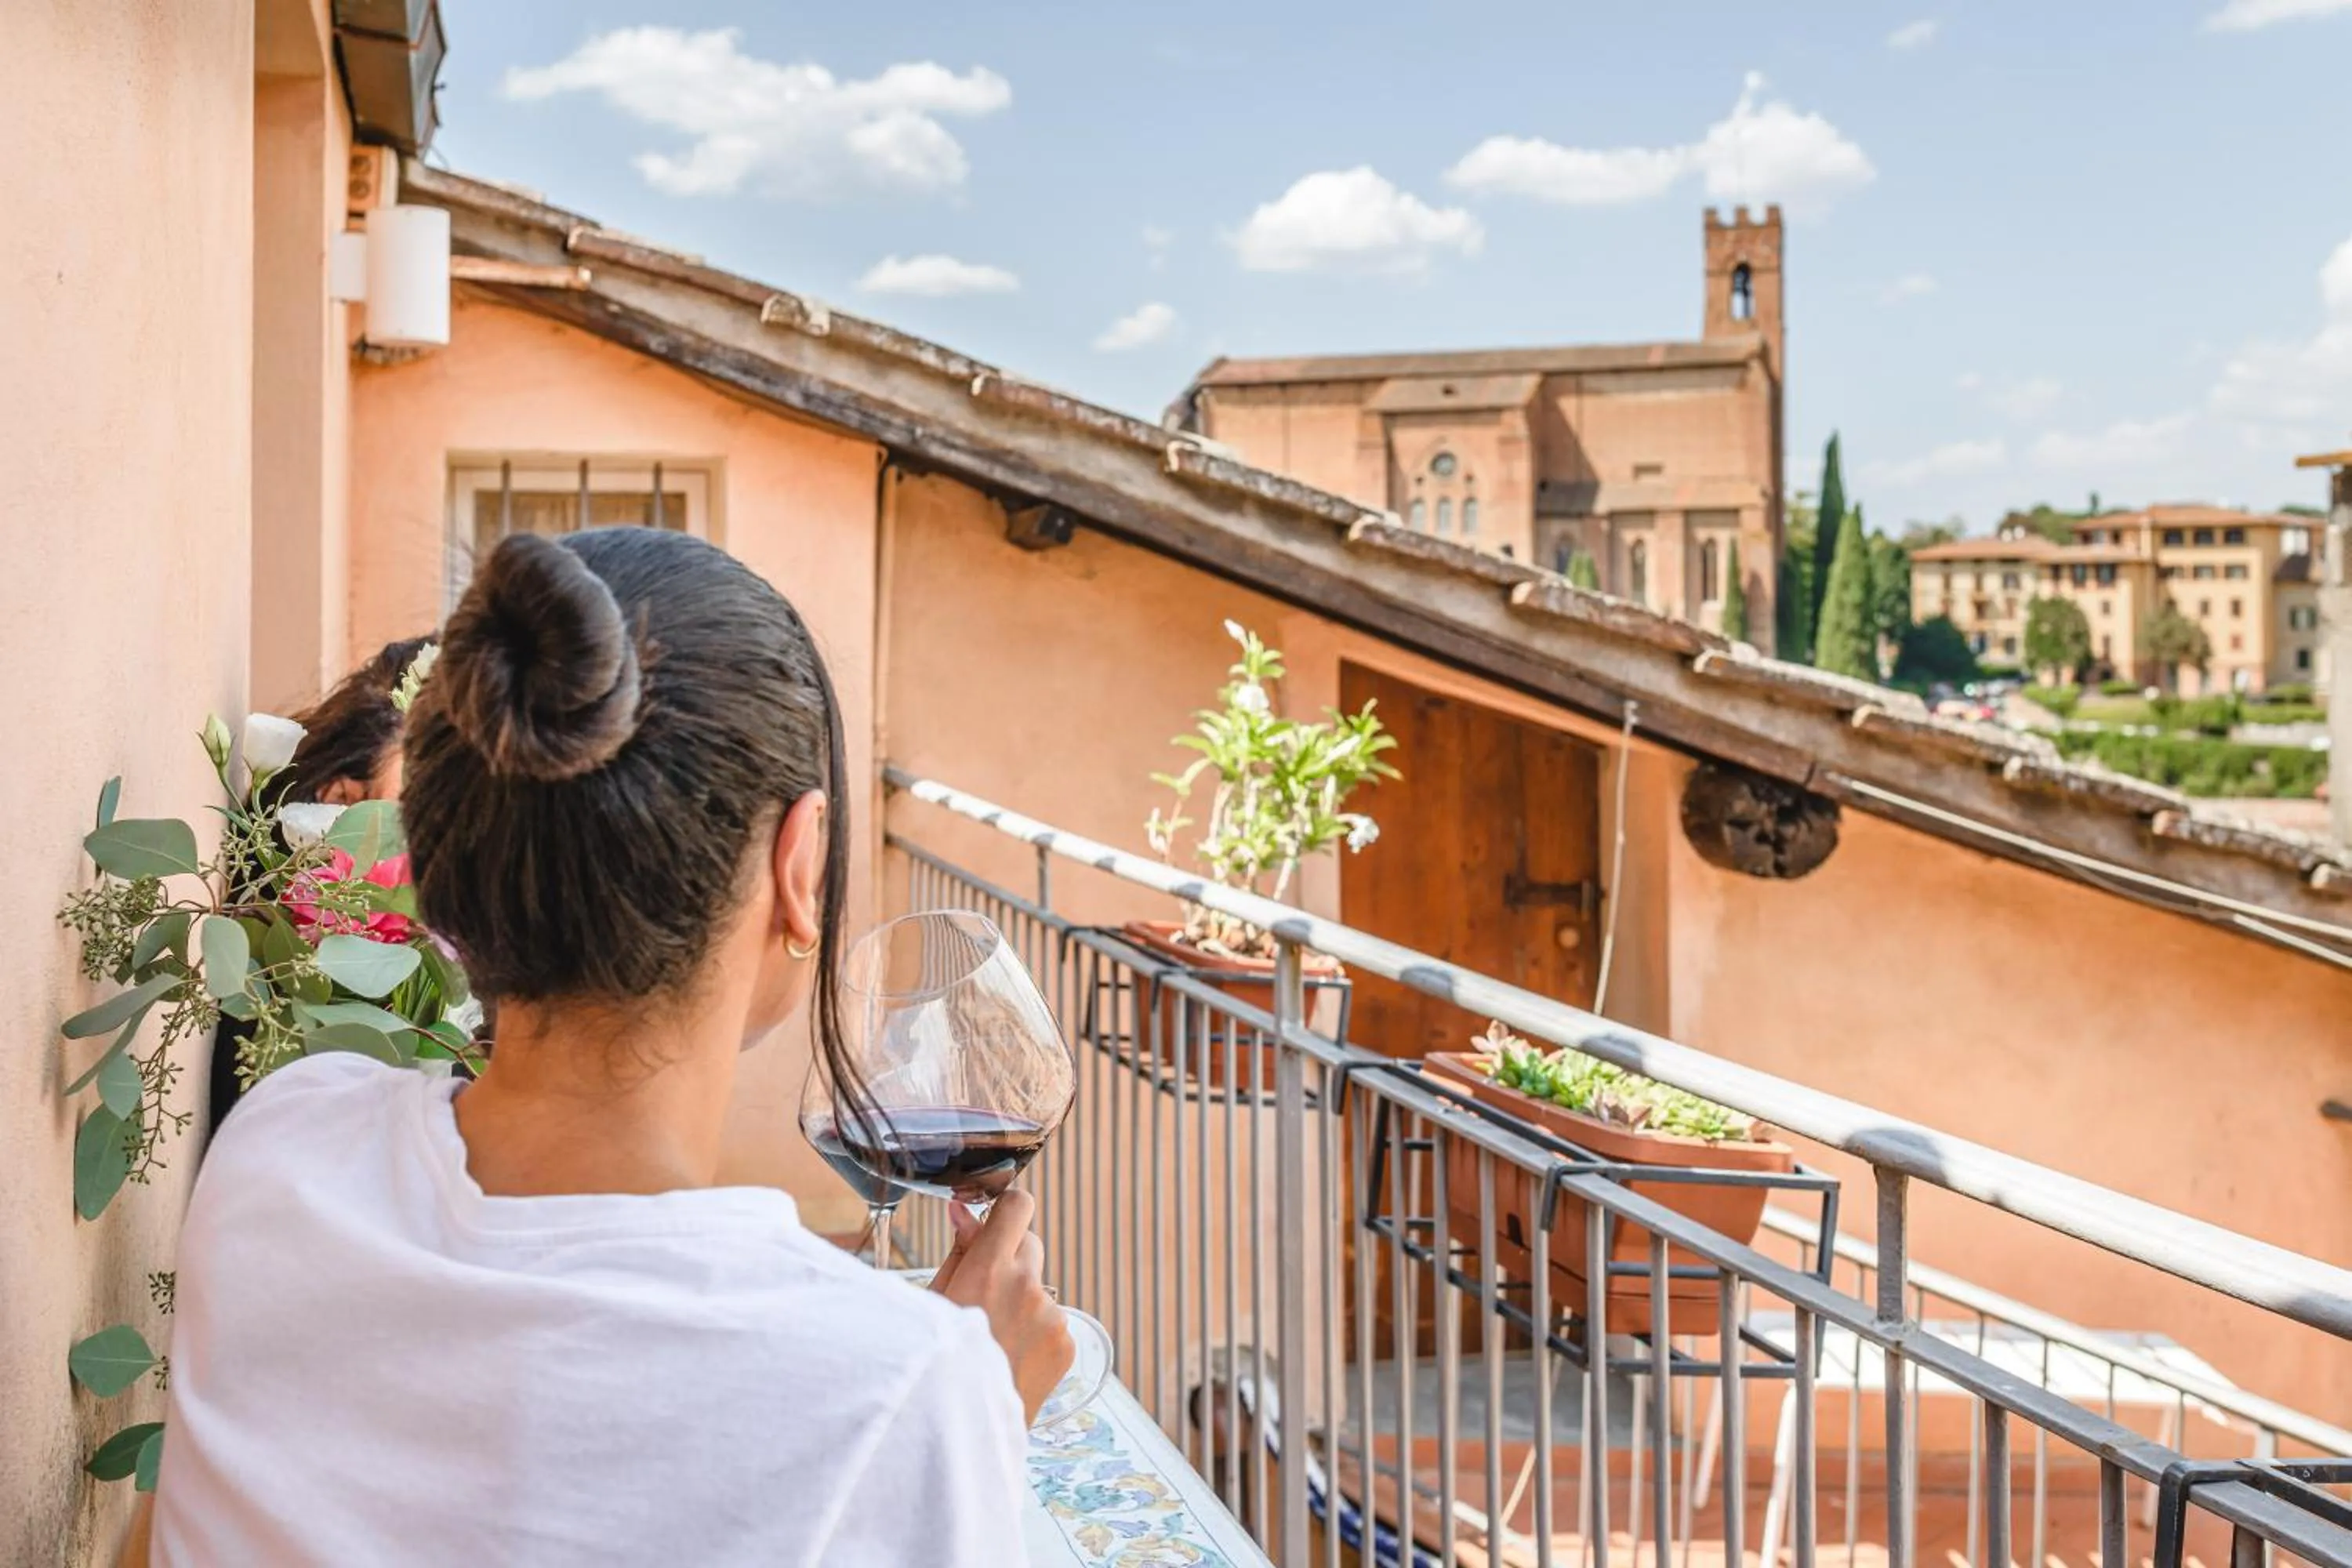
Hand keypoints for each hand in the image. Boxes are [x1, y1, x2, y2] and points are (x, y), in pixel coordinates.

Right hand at [929, 1189, 1072, 1424]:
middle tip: (983, 1292)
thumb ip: (958, 1253)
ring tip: (993, 1339)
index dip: (1006, 1209)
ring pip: (1038, 1287)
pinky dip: (1034, 1330)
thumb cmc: (936, 1365)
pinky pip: (1051, 1320)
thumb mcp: (934, 1302)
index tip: (995, 1221)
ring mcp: (1053, 1317)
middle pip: (1030, 1243)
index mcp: (990, 1270)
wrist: (961, 1434)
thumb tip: (964, 1211)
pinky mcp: (1066, 1344)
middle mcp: (1028, 1287)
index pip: (1017, 1207)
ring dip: (1021, 1300)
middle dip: (1009, 1257)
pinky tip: (1010, 1357)